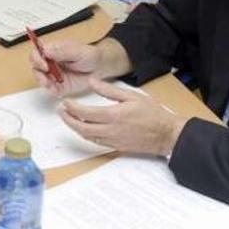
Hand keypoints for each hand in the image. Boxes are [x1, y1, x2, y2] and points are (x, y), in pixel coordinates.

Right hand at [29, 39, 102, 95]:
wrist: (100, 68)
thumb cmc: (90, 55)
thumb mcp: (78, 51)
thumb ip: (62, 52)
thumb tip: (45, 51)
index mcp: (53, 51)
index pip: (37, 53)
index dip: (37, 59)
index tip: (44, 64)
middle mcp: (50, 62)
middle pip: (36, 67)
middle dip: (38, 73)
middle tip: (46, 77)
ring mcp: (54, 74)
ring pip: (41, 79)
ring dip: (43, 83)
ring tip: (51, 85)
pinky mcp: (59, 85)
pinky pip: (51, 89)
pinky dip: (52, 91)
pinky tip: (57, 91)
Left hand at [60, 78, 188, 156]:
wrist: (166, 134)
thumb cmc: (152, 114)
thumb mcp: (131, 96)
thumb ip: (109, 90)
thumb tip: (92, 81)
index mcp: (114, 115)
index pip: (85, 113)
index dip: (72, 108)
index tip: (65, 103)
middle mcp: (111, 130)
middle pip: (82, 127)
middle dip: (68, 120)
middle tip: (61, 112)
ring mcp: (113, 140)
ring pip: (87, 136)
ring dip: (75, 128)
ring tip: (68, 118)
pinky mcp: (116, 147)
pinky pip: (96, 142)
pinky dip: (86, 135)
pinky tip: (83, 128)